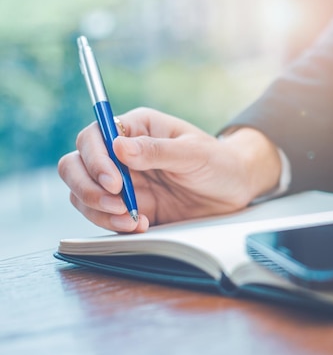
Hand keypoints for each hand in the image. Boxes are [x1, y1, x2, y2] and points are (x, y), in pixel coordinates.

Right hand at [58, 108, 281, 232]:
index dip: (95, 160)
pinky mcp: (128, 207)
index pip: (94, 137)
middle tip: (117, 203)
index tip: (115, 182)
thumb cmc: (218, 162)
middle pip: (75, 165)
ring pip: (81, 193)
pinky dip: (112, 224)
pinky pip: (102, 216)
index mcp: (135, 129)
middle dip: (87, 187)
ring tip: (131, 219)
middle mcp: (121, 154)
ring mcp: (122, 182)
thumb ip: (157, 150)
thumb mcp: (193, 153)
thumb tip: (118, 147)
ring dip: (98, 209)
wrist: (235, 190)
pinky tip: (139, 226)